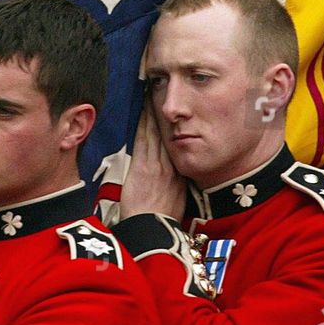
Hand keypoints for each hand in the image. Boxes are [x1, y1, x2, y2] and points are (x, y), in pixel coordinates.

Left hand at [118, 103, 185, 220]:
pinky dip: (144, 123)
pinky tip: (143, 110)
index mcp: (180, 175)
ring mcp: (157, 165)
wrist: (151, 231)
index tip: (173, 112)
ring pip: (156, 133)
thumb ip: (175, 186)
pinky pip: (144, 139)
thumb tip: (172, 178)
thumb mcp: (177, 202)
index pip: (177, 145)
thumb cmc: (160, 221)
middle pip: (168, 134)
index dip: (174, 126)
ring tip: (152, 95)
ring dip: (153, 113)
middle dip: (164, 113)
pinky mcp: (143, 166)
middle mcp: (171, 166)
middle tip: (161, 93)